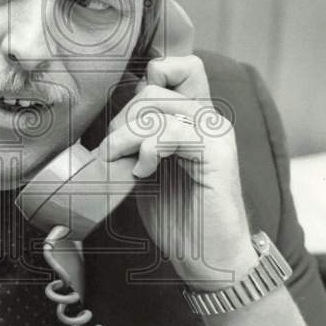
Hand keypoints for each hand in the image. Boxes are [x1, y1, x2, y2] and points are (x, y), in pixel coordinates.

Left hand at [98, 55, 256, 287]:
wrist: (210, 257)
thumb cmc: (178, 216)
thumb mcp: (146, 166)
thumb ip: (137, 136)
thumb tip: (107, 114)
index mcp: (194, 117)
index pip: (175, 67)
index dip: (147, 79)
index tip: (125, 119)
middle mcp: (209, 118)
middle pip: (152, 88)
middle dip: (122, 119)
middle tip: (113, 153)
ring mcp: (216, 132)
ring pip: (158, 107)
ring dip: (127, 135)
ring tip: (122, 162)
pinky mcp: (217, 153)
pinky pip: (171, 131)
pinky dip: (148, 149)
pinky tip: (143, 172)